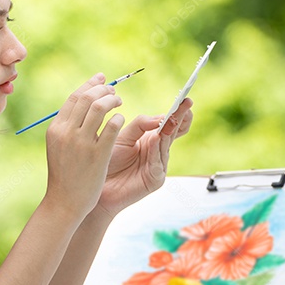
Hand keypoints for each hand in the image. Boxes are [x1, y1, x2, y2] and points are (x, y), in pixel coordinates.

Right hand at [42, 74, 124, 218]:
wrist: (65, 201)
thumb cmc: (65, 173)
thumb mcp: (59, 145)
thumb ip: (69, 125)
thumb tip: (86, 102)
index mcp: (56, 128)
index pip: (74, 97)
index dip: (90, 85)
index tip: (102, 78)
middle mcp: (67, 133)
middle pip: (87, 98)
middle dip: (103, 90)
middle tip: (114, 91)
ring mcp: (81, 144)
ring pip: (99, 108)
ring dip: (112, 100)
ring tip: (119, 102)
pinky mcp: (97, 155)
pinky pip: (111, 127)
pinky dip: (118, 119)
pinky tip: (120, 120)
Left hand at [93, 97, 193, 219]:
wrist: (97, 184)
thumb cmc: (107, 160)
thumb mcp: (123, 136)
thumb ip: (140, 125)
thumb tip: (160, 117)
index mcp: (151, 139)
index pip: (169, 124)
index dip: (178, 113)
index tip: (185, 100)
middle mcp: (158, 151)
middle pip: (173, 132)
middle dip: (180, 117)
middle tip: (187, 104)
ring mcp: (158, 165)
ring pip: (166, 145)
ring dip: (168, 131)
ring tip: (170, 118)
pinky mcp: (155, 179)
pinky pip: (158, 162)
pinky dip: (157, 150)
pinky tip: (157, 138)